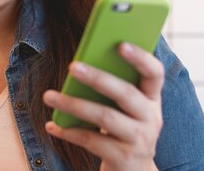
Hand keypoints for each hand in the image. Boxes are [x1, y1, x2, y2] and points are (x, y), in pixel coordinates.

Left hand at [43, 42, 163, 170]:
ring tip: (49, 96)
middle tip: (73, 66)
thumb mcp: (126, 109)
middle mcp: (151, 118)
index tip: (121, 44)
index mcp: (152, 99)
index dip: (141, 58)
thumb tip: (80, 65)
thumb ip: (113, 88)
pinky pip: (92, 141)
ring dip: (73, 104)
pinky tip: (52, 125)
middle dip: (98, 78)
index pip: (155, 73)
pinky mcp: (124, 159)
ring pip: (105, 117)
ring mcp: (140, 140)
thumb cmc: (123, 128)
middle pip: (125, 93)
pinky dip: (69, 131)